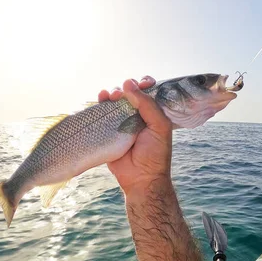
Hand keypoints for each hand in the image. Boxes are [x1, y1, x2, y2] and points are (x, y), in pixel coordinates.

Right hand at [98, 76, 172, 196]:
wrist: (141, 178)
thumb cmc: (155, 153)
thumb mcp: (159, 126)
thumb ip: (148, 105)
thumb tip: (129, 84)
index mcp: (153, 114)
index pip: (149, 92)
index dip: (144, 84)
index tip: (142, 82)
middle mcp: (138, 116)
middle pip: (130, 94)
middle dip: (126, 88)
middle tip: (123, 93)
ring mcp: (122, 123)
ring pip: (116, 101)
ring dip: (113, 93)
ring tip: (112, 95)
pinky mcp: (108, 130)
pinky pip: (103, 113)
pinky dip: (101, 102)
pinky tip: (102, 97)